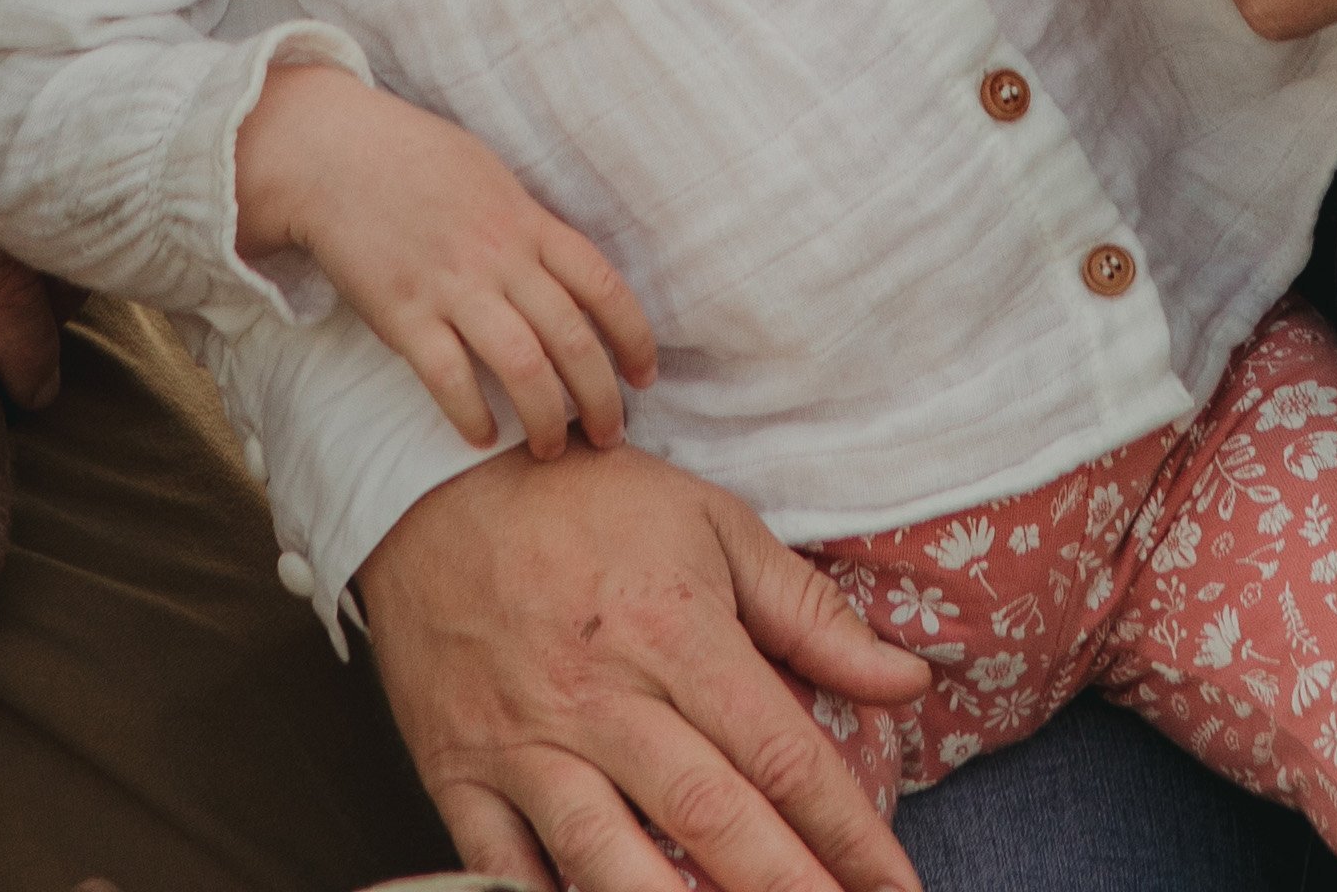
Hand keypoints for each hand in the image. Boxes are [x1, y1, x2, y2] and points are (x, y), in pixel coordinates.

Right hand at [239, 61, 661, 454]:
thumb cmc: (413, 159)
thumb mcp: (490, 176)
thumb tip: (564, 274)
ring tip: (551, 451)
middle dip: (601, 398)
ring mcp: (451, 285)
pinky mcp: (402, 312)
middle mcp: (500, 255)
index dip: (634, 338)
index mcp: (527, 221)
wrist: (332, 153)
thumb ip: (529, 227)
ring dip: (545, 419)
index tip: (645, 377)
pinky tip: (480, 437)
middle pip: (573, 338)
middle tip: (609, 435)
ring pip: (523, 366)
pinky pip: (448, 377)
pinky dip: (470, 414)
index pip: (603, 286)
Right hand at [360, 447, 933, 891]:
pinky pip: (502, 867)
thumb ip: (808, 613)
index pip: (780, 752)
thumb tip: (908, 681)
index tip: (893, 885)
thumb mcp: (711, 525)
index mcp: (674, 632)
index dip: (847, 831)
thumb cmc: (585, 502)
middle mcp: (602, 698)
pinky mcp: (458, 771)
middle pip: (710, 816)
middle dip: (785, 888)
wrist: (428, 484)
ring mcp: (524, 742)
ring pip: (607, 859)